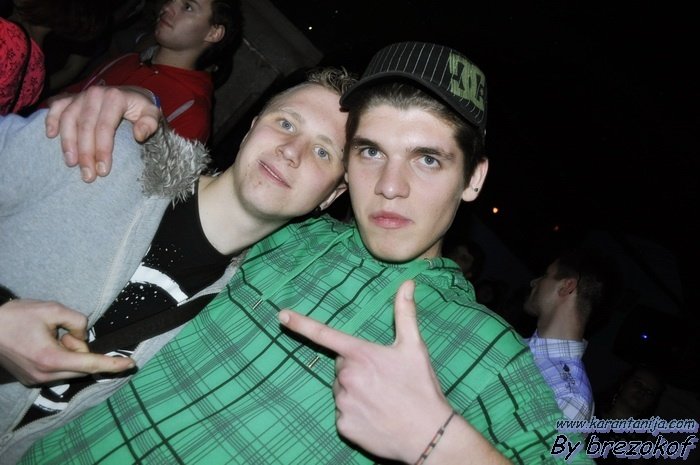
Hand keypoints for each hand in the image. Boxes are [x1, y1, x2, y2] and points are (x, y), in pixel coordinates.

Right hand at [0, 299, 134, 385]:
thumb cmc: (17, 316)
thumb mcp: (52, 309)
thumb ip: (77, 321)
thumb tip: (83, 337)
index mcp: (50, 359)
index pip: (90, 363)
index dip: (112, 363)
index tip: (130, 364)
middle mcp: (44, 375)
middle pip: (83, 367)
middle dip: (80, 349)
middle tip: (62, 334)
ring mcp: (36, 381)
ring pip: (72, 370)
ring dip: (69, 354)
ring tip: (49, 338)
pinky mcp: (31, 380)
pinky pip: (59, 371)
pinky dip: (60, 358)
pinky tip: (44, 345)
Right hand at [44, 86, 160, 181]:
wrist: (130, 94)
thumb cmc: (140, 108)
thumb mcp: (151, 113)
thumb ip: (149, 123)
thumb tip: (139, 135)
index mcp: (114, 98)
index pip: (105, 127)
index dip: (103, 150)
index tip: (103, 171)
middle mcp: (95, 94)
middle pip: (85, 126)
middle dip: (85, 154)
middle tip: (88, 175)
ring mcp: (80, 95)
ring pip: (68, 119)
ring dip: (67, 143)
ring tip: (71, 163)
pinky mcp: (70, 98)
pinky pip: (57, 107)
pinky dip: (51, 120)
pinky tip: (50, 136)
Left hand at [278, 280, 452, 462]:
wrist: (428, 434)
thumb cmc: (420, 388)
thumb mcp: (414, 347)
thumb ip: (405, 313)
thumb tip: (407, 283)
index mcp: (360, 354)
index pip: (324, 334)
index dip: (300, 323)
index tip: (281, 315)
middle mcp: (347, 377)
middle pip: (341, 366)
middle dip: (356, 369)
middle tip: (382, 380)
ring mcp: (343, 403)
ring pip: (341, 390)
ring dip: (356, 392)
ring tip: (381, 400)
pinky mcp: (343, 426)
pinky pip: (343, 414)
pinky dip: (356, 414)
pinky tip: (375, 417)